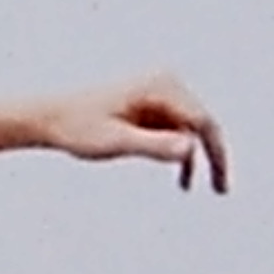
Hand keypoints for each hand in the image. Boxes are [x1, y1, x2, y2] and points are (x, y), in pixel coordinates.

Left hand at [39, 72, 228, 191]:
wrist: (50, 117)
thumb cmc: (78, 128)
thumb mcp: (116, 142)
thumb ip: (153, 146)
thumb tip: (189, 149)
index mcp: (161, 86)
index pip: (203, 121)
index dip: (217, 153)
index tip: (221, 183)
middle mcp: (165, 84)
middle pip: (203, 123)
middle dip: (215, 156)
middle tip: (222, 189)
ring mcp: (159, 95)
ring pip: (192, 130)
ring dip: (200, 158)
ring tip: (214, 188)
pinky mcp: (151, 108)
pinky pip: (176, 132)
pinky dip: (181, 155)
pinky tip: (183, 182)